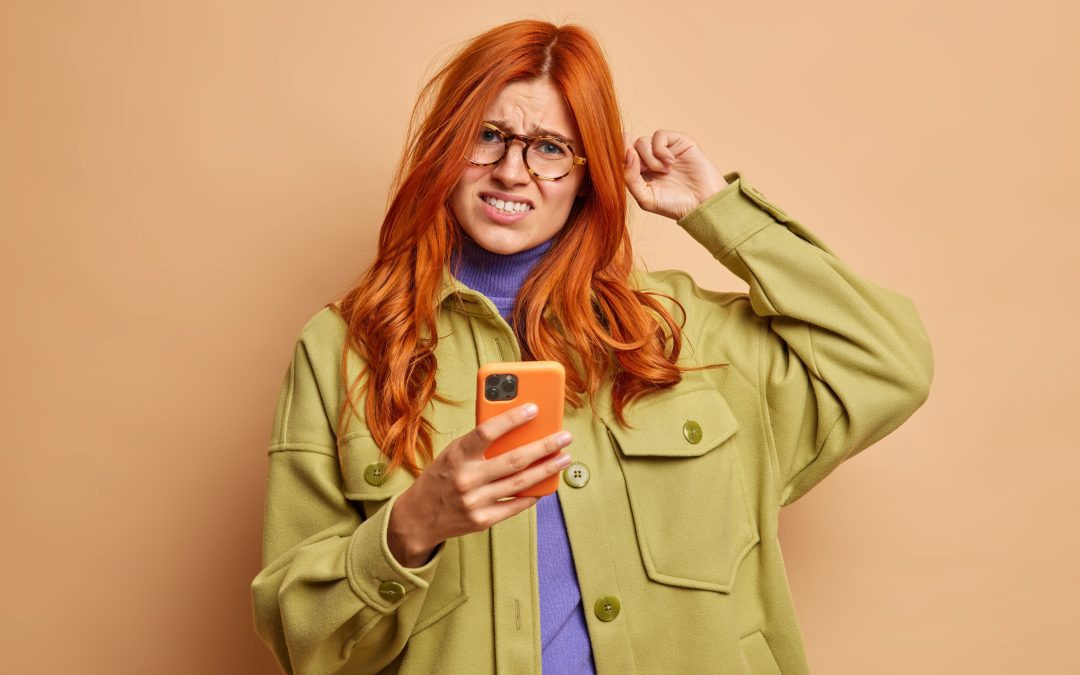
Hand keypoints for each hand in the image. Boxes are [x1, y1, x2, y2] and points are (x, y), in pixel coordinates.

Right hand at [387, 403, 573, 566]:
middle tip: (564, 437)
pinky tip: (546, 483)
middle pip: (514, 460)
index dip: (512, 418)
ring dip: (546, 469)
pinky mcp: (482, 520)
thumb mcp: (452, 453)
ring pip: (520, 483)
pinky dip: (533, 494)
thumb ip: (479, 444)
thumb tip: (517, 429)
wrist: (417, 517)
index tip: (534, 408)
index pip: (487, 431)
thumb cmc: (441, 477)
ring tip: (564, 458)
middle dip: (544, 446)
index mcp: (456, 455)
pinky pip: (515, 506)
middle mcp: (466, 479)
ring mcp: (474, 502)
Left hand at [623, 130, 727, 220]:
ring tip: (664, 171)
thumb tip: (627, 153)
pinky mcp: (677, 141)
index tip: (628, 166)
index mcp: (639, 172)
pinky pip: (659, 135)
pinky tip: (670, 162)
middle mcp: (649, 159)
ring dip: (650, 158)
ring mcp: (663, 149)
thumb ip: (630, 178)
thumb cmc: (674, 204)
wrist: (702, 203)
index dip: (619, 157)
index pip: (621, 157)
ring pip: (642, 141)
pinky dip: (661, 149)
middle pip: (628, 145)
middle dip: (635, 159)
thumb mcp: (645, 198)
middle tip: (647, 171)